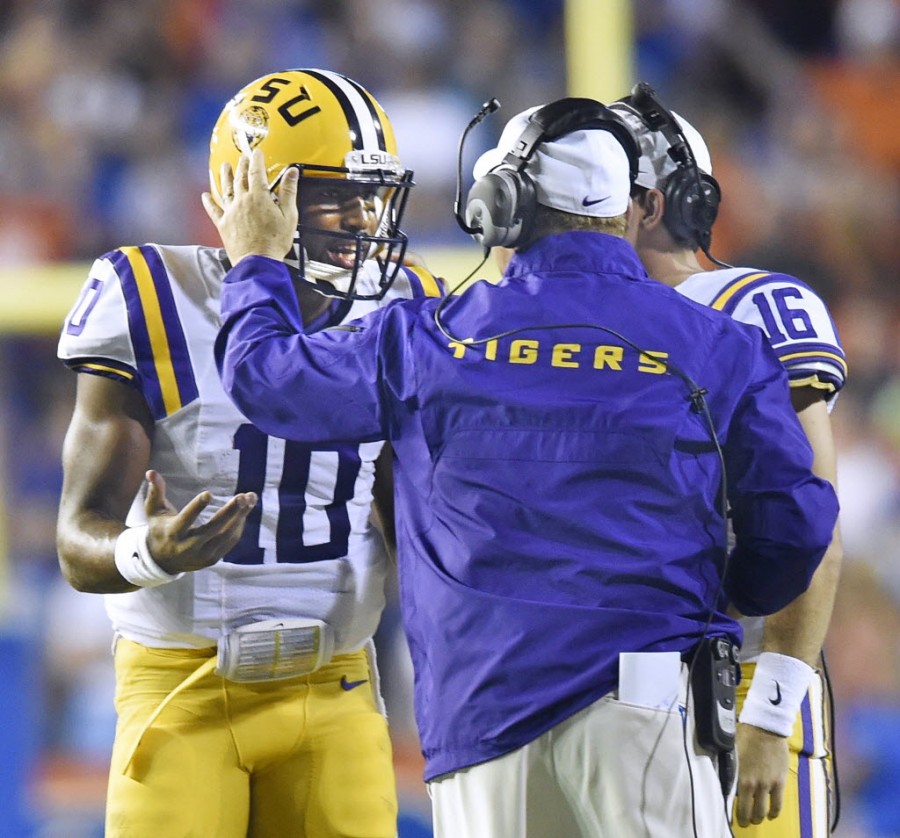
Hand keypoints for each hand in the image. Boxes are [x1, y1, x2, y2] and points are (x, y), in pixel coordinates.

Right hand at [142, 470, 256, 573]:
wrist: (163, 562)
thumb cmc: (160, 529)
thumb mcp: (154, 512)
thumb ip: (155, 492)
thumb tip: (151, 472)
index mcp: (173, 533)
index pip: (186, 519)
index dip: (197, 507)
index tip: (209, 493)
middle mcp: (188, 547)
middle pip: (213, 529)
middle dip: (229, 512)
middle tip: (242, 496)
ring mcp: (202, 555)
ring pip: (226, 535)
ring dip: (240, 516)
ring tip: (250, 498)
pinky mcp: (213, 560)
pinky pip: (230, 541)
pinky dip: (239, 525)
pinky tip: (244, 510)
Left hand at [201, 147, 298, 264]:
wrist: (258, 261)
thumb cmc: (274, 242)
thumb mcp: (289, 215)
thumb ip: (289, 192)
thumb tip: (292, 173)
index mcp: (259, 197)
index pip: (256, 172)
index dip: (257, 160)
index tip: (257, 153)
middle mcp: (242, 201)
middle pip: (241, 177)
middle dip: (242, 165)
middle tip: (243, 157)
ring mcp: (231, 212)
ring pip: (226, 189)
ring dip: (225, 176)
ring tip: (225, 167)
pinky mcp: (223, 224)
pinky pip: (213, 210)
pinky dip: (208, 202)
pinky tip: (205, 196)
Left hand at [734, 722, 789, 826]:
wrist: (766, 728)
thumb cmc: (745, 736)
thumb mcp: (732, 752)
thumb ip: (731, 768)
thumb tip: (724, 776)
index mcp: (739, 776)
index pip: (735, 801)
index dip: (734, 811)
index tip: (732, 815)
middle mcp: (753, 784)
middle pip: (750, 810)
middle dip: (747, 818)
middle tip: (745, 821)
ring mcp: (768, 785)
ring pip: (764, 810)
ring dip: (760, 817)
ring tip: (757, 818)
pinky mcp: (780, 782)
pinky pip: (778, 804)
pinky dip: (775, 812)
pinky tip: (772, 814)